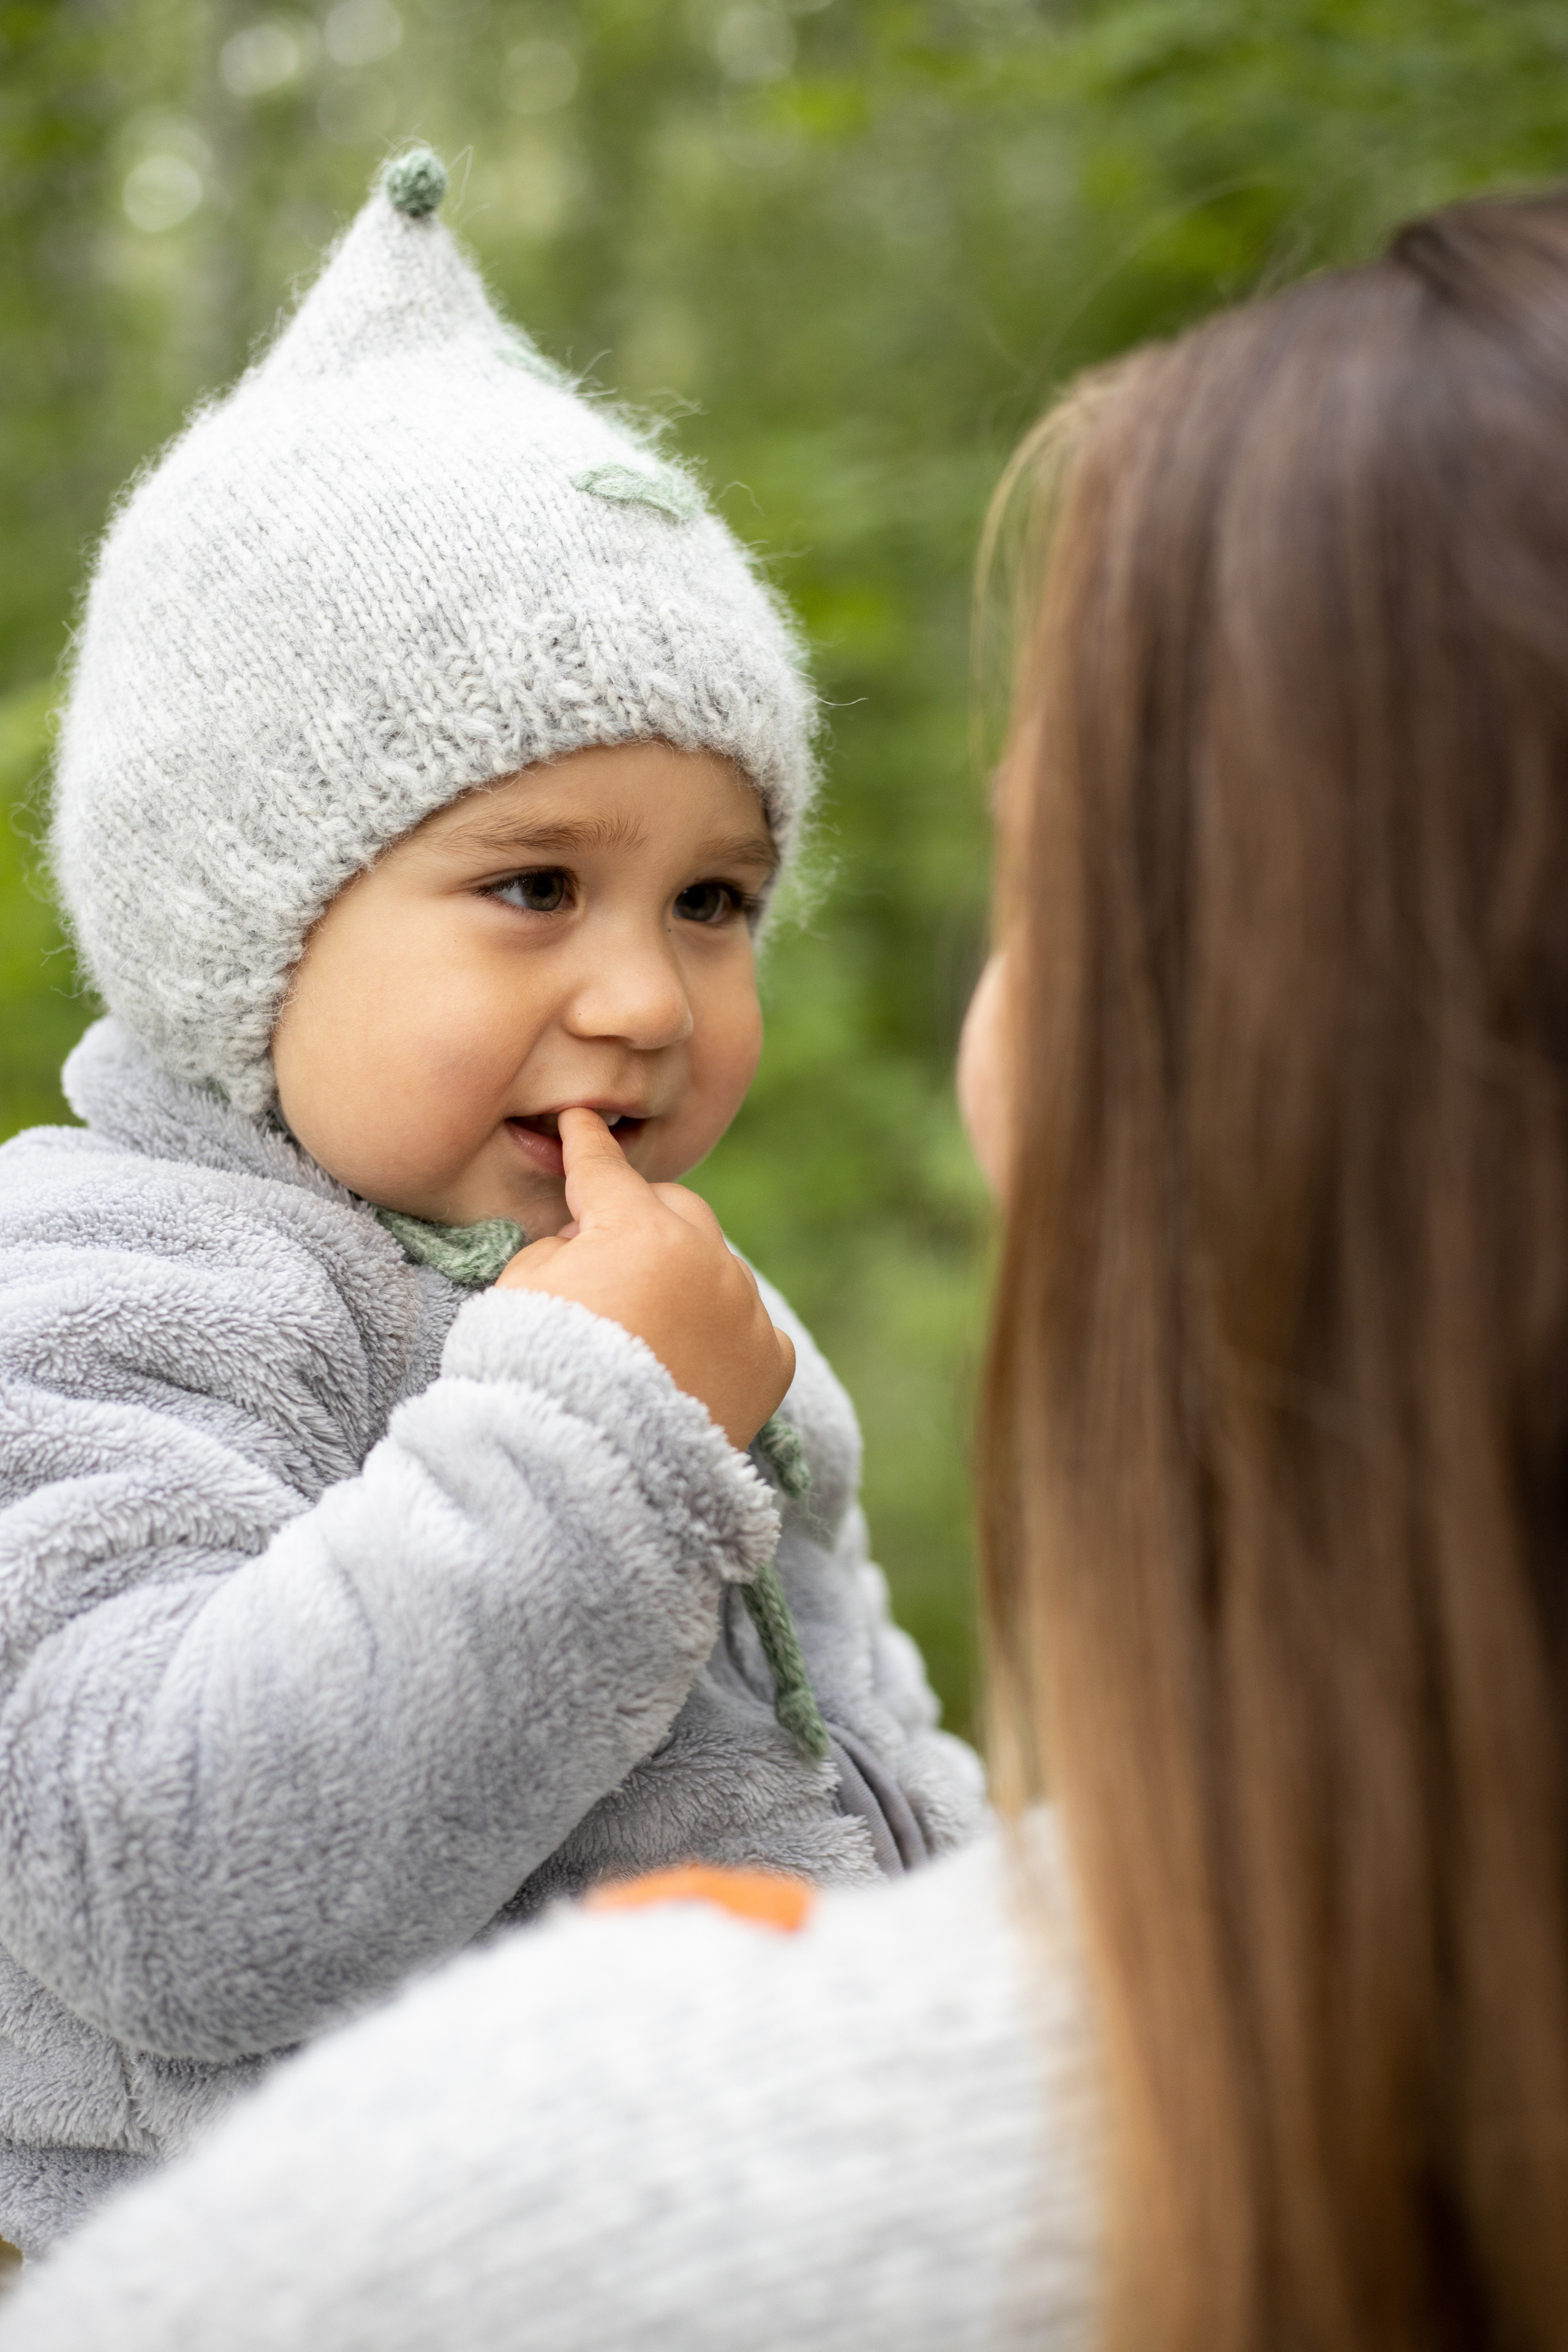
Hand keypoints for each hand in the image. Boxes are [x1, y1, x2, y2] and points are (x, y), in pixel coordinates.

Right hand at [495, 1109, 795, 1451]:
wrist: (593, 1476)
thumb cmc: (538, 1376)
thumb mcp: (519, 1290)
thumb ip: (559, 1244)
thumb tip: (586, 1236)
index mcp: (639, 1230)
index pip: (604, 1171)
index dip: (586, 1144)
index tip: (581, 1121)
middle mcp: (707, 1258)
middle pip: (676, 1209)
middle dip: (644, 1220)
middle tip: (607, 1256)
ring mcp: (747, 1310)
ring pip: (716, 1266)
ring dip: (684, 1279)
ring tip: (644, 1329)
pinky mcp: (772, 1361)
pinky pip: (748, 1324)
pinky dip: (720, 1333)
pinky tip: (685, 1363)